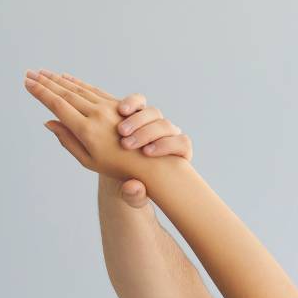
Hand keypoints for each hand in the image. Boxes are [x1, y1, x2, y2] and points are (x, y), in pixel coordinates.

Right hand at [24, 69, 168, 183]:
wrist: (149, 162)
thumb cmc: (116, 167)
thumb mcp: (88, 160)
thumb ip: (67, 140)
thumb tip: (48, 122)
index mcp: (87, 131)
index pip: (58, 106)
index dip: (40, 93)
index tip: (27, 83)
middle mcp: (97, 115)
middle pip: (66, 94)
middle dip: (45, 83)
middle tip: (29, 73)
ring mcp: (109, 108)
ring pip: (79, 89)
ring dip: (59, 80)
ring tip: (43, 73)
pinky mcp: (117, 104)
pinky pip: (93, 90)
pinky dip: (77, 83)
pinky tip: (66, 78)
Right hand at [114, 91, 192, 207]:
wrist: (114, 173)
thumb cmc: (130, 187)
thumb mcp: (132, 196)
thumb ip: (135, 196)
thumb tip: (134, 188)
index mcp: (176, 155)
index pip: (182, 143)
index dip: (168, 145)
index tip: (148, 153)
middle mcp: (167, 135)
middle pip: (166, 126)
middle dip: (148, 133)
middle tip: (128, 144)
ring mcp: (152, 122)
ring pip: (153, 113)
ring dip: (138, 120)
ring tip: (121, 131)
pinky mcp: (136, 113)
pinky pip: (138, 102)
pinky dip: (131, 103)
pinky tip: (120, 110)